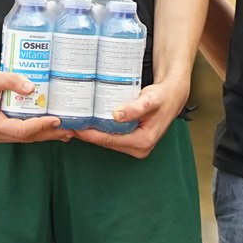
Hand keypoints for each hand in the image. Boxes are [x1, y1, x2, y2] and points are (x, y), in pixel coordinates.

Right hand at [0, 66, 68, 144]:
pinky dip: (34, 132)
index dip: (39, 126)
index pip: (19, 130)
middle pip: (25, 138)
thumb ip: (11, 81)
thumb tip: (32, 87)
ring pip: (23, 138)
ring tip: (65, 131)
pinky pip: (18, 135)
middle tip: (70, 130)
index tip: (56, 120)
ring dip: (43, 135)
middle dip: (48, 134)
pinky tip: (49, 129)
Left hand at [73, 75, 187, 158]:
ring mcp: (136, 145)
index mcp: (143, 141)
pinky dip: (101, 130)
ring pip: (108, 141)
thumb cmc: (163, 97)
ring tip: (77, 122)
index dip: (90, 134)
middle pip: (106, 142)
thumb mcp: (150, 100)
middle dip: (88, 134)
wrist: (172, 95)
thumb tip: (117, 115)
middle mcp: (139, 148)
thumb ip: (135, 108)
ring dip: (93, 133)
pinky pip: (112, 137)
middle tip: (70, 123)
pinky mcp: (133, 140)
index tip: (75, 127)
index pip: (109, 140)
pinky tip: (90, 123)